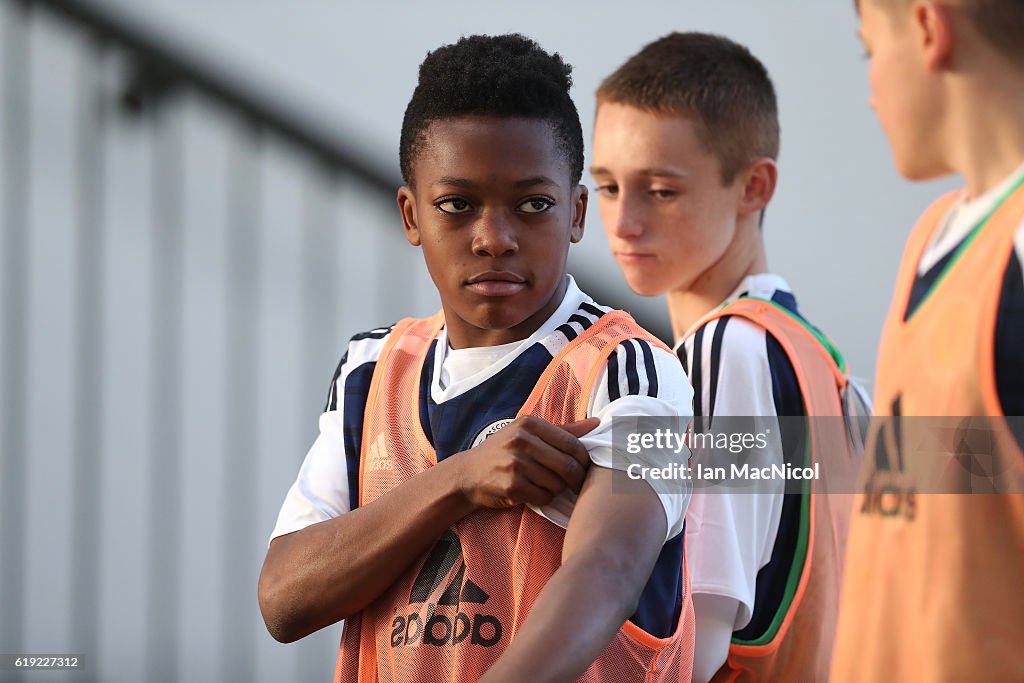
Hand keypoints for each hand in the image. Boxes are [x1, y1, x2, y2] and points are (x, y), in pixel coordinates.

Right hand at [452, 416, 598, 508]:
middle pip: (568, 466)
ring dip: (557, 489)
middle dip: (576, 479)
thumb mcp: (528, 434)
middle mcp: (522, 440)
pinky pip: (544, 496)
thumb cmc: (503, 452)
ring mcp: (516, 463)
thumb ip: (563, 430)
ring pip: (557, 483)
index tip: (583, 468)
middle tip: (574, 485)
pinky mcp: (512, 485)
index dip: (584, 461)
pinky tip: (534, 493)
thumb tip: (597, 423)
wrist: (468, 474)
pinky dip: (544, 498)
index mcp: (530, 424)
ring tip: (546, 485)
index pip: (573, 444)